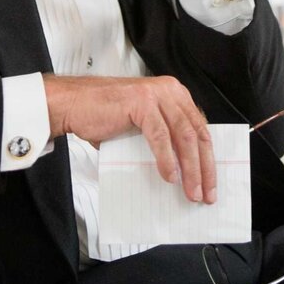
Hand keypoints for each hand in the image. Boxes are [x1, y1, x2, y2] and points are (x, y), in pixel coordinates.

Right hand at [43, 74, 216, 203]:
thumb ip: (163, 139)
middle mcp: (169, 91)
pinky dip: (167, 159)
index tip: (210, 183)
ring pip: (184, 136)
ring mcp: (156, 95)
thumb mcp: (141, 126)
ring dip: (190, 168)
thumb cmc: (103, 115)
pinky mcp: (142, 103)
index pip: (200, 129)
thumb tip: (180, 170)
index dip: (208, 159)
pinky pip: (161, 136)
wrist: (73, 104)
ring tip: (190, 190)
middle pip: (197, 133)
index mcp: (173, 94)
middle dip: (204, 168)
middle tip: (205, 193)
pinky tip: (169, 176)